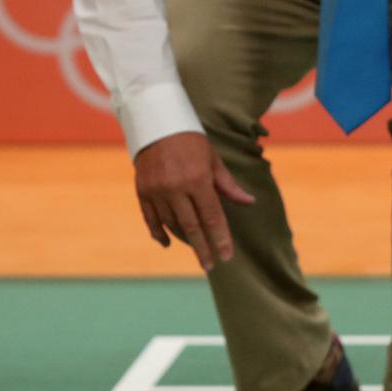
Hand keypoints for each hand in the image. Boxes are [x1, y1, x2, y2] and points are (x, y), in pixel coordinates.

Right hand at [133, 132, 255, 271]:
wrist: (157, 124)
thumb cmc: (192, 141)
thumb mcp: (214, 160)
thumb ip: (229, 185)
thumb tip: (249, 202)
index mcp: (197, 180)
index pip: (212, 216)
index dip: (220, 238)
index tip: (226, 256)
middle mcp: (175, 188)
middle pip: (191, 227)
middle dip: (203, 248)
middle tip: (211, 266)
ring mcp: (156, 190)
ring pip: (171, 224)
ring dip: (185, 240)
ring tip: (198, 250)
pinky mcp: (142, 190)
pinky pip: (150, 218)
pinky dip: (159, 233)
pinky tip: (168, 244)